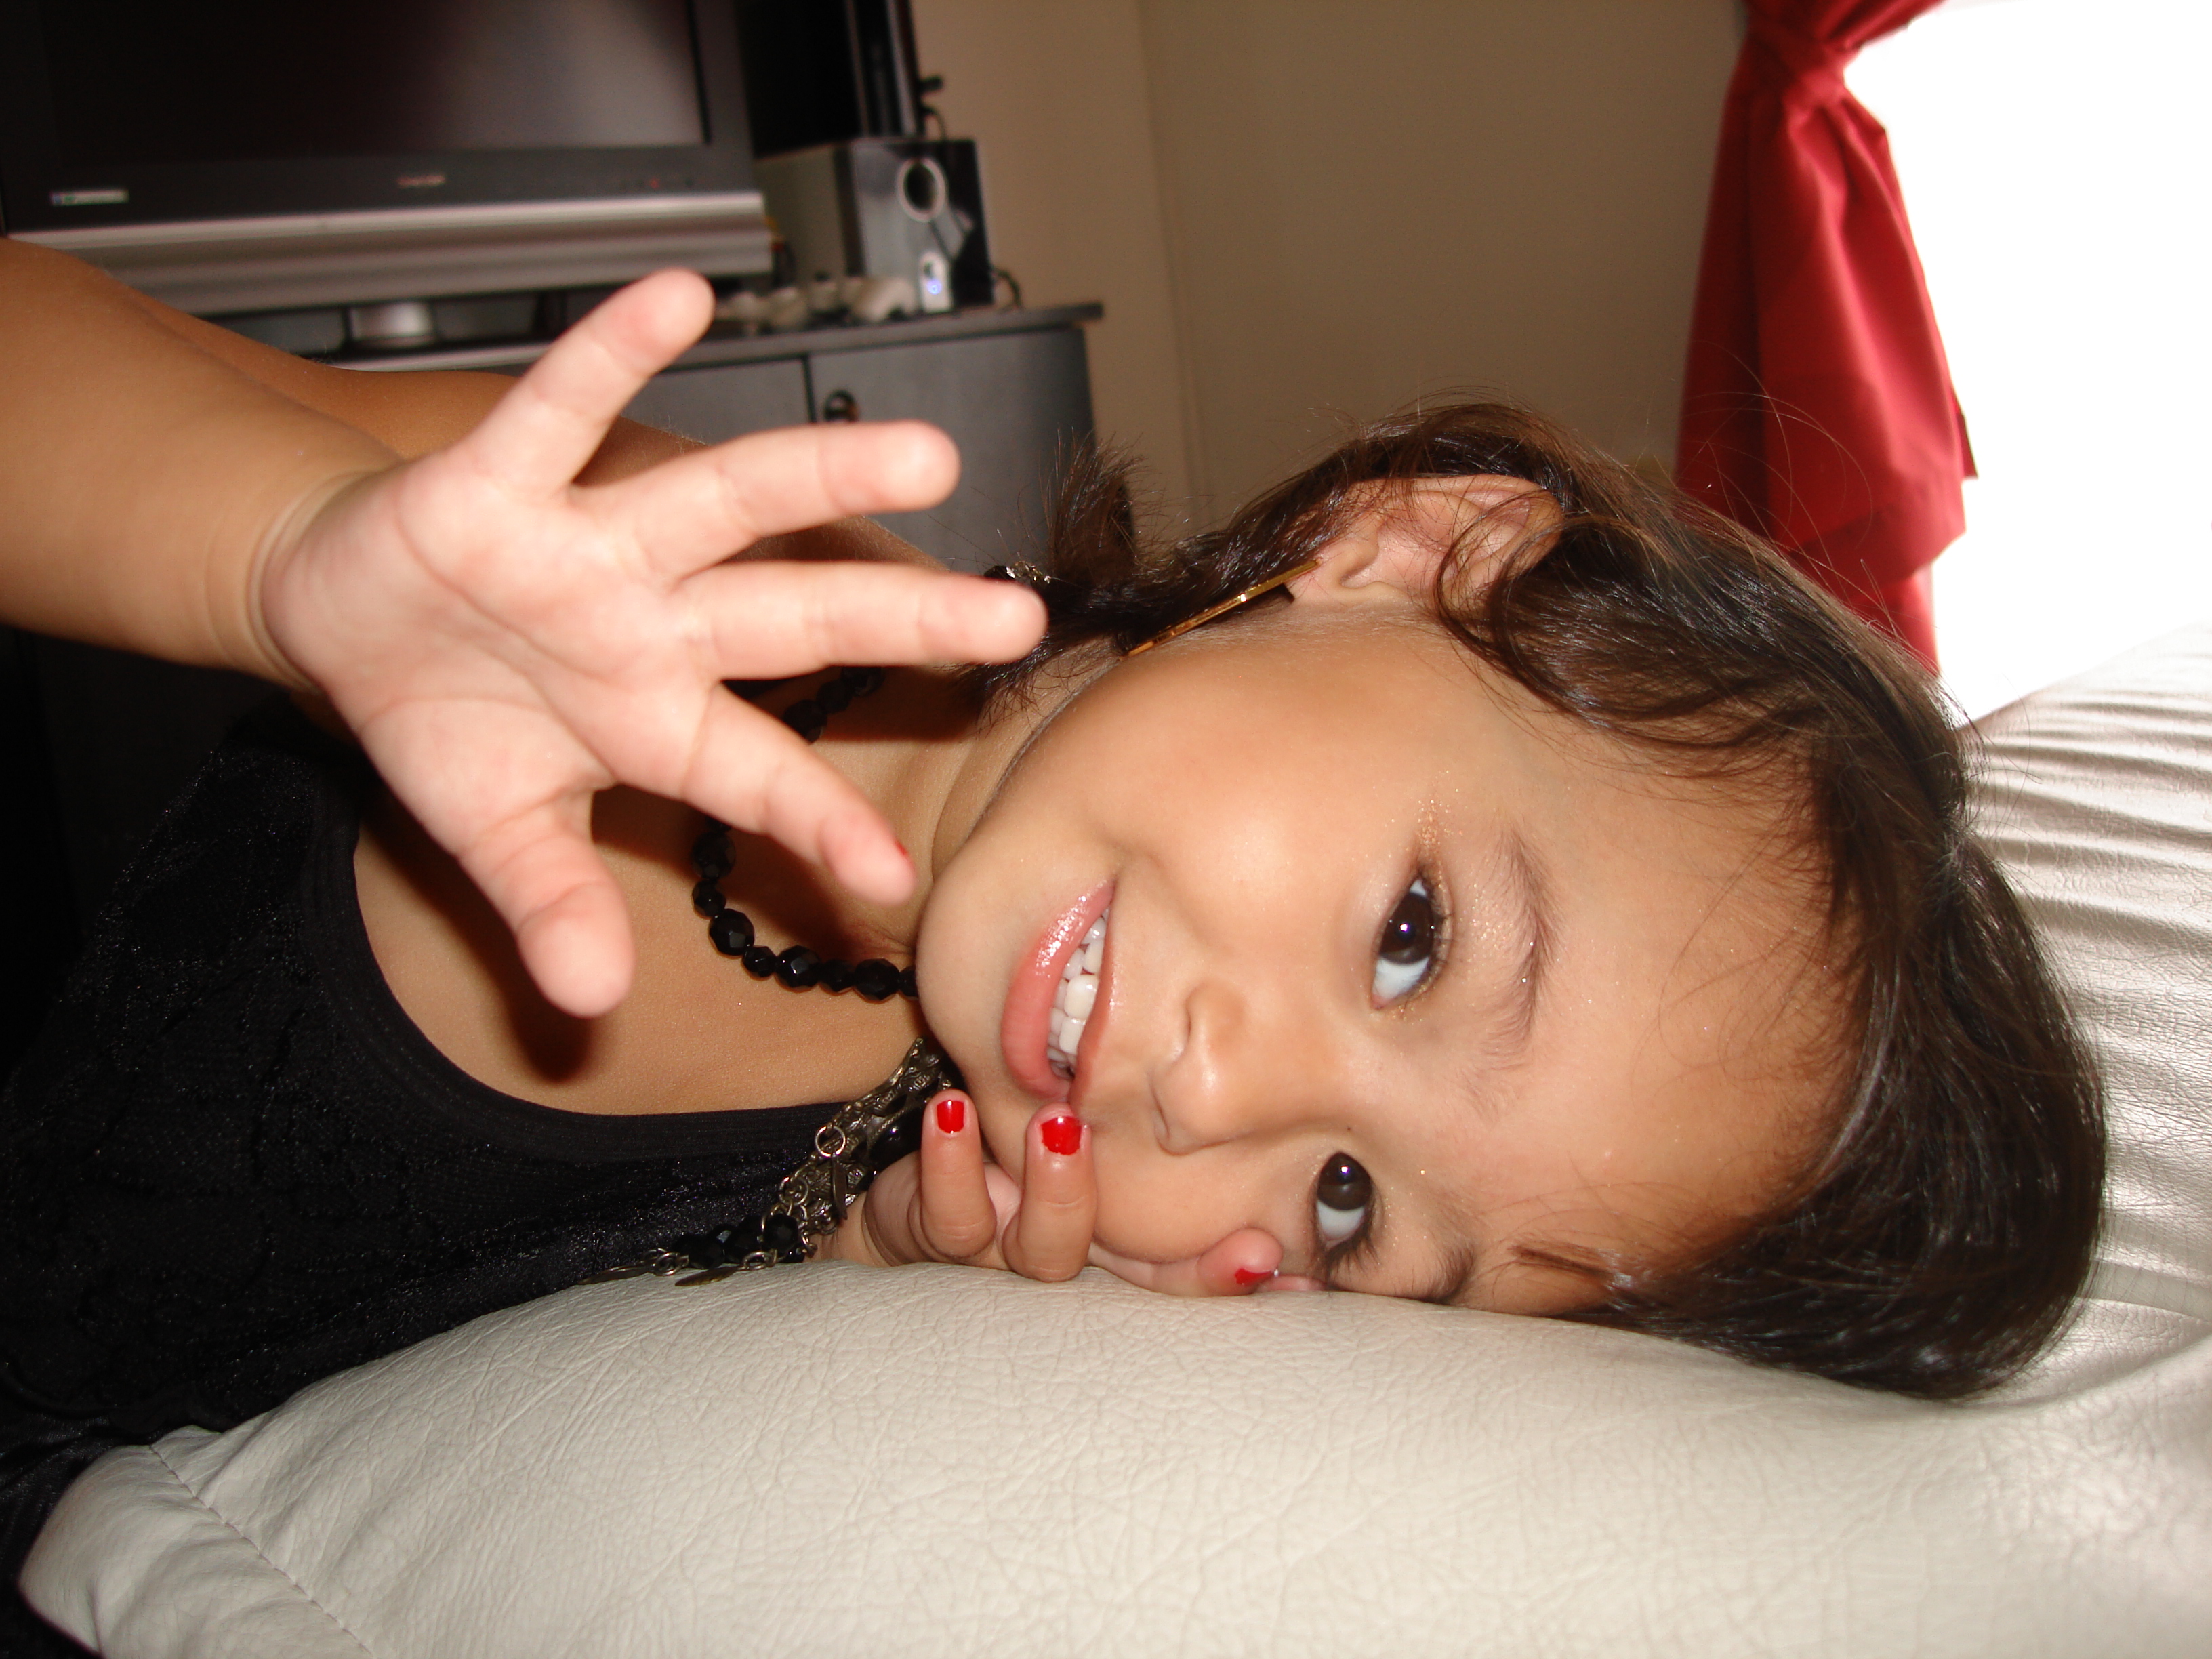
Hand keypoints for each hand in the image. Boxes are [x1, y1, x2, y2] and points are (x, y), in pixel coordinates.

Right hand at [255, 269, 1045, 1016]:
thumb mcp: (492, 831)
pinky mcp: (501, 481)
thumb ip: (547, 902)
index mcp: (657, 718)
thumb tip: (591, 1003)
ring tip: (923, 453)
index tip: (892, 874)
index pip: (763, 774)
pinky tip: (678, 296)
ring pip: (726, 501)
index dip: (823, 821)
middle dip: (904, 621)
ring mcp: (590, 548)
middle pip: (800, 617)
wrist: (334, 613)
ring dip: (820, 475)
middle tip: (1016, 620)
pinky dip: (609, 354)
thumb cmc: (443, 716)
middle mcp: (652, 623)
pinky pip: (562, 410)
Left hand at [831, 1093, 1293, 1293]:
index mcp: (1117, 1233)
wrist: (903, 1206)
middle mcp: (1076, 1252)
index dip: (1234, 1269)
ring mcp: (1010, 1251)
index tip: (1283, 1260)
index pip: (1187, 1261)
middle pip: (1140, 1276)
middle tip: (1245, 1242)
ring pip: (1044, 1252)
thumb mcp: (1086, 1126)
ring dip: (1061, 1191)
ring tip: (1061, 1124)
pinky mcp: (941, 1236)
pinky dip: (952, 1163)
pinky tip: (955, 1110)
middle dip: (1191, 1267)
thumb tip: (1241, 1057)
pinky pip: (950, 1218)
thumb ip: (1146, 1108)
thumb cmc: (1013, 1151)